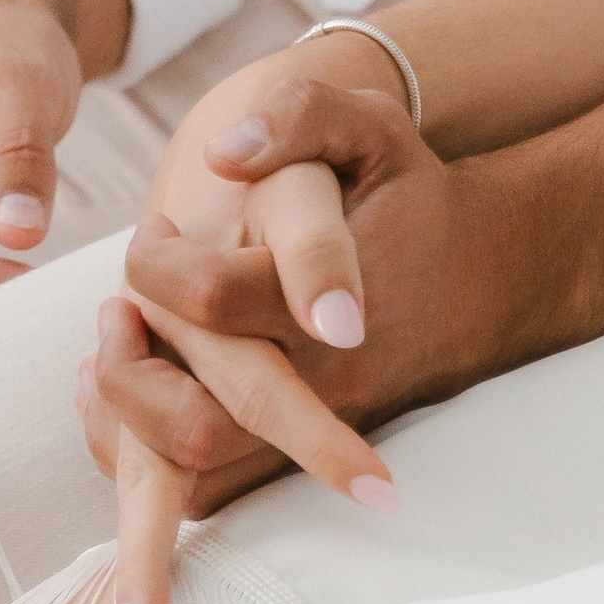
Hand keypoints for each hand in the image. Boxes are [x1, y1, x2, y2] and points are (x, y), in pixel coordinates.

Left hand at [84, 70, 505, 603]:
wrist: (486, 276)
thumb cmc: (412, 195)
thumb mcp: (372, 126)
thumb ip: (300, 116)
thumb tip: (220, 154)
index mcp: (328, 297)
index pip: (212, 298)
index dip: (157, 264)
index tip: (157, 231)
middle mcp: (323, 378)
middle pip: (196, 420)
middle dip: (127, 371)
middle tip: (120, 308)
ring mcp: (315, 426)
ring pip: (196, 471)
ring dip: (129, 419)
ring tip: (117, 349)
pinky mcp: (307, 452)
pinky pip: (212, 488)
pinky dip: (149, 453)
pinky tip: (131, 389)